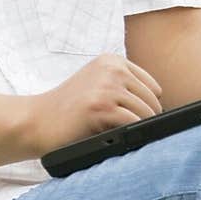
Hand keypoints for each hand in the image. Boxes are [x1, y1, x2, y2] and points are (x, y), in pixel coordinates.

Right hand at [25, 53, 162, 157]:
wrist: (37, 121)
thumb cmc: (69, 110)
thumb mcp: (97, 85)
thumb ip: (124, 86)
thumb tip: (162, 110)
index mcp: (112, 61)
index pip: (153, 87)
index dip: (146, 108)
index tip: (133, 120)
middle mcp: (111, 69)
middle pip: (153, 101)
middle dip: (144, 121)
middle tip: (122, 133)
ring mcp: (106, 87)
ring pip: (147, 113)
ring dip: (138, 131)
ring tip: (115, 135)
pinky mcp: (101, 107)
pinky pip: (135, 124)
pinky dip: (131, 136)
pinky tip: (113, 138)